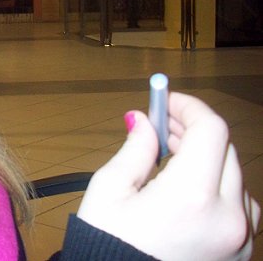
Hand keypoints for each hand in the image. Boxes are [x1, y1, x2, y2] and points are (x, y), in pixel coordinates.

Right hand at [77, 92, 259, 259]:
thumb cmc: (108, 247)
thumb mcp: (110, 190)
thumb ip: (135, 149)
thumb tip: (143, 121)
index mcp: (190, 196)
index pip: (210, 129)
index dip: (188, 107)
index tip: (166, 102)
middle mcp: (225, 217)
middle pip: (224, 149)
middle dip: (193, 130)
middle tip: (161, 127)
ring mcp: (238, 239)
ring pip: (235, 178)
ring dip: (207, 159)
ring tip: (171, 159)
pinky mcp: (239, 254)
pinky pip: (239, 208)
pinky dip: (217, 188)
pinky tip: (188, 191)